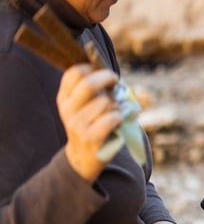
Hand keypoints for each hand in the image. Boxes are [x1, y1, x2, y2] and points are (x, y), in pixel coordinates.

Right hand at [57, 64, 121, 181]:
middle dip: (107, 78)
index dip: (92, 68)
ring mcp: (77, 124)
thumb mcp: (82, 106)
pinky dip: (119, 117)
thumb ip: (92, 89)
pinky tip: (116, 122)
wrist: (83, 156)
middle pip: (88, 84)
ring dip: (116, 105)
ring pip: (105, 102)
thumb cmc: (90, 124)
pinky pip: (112, 118)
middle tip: (116, 81)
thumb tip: (110, 72)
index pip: (74, 72)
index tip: (104, 72)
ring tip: (113, 113)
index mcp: (64, 97)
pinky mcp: (90, 137)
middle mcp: (68, 109)